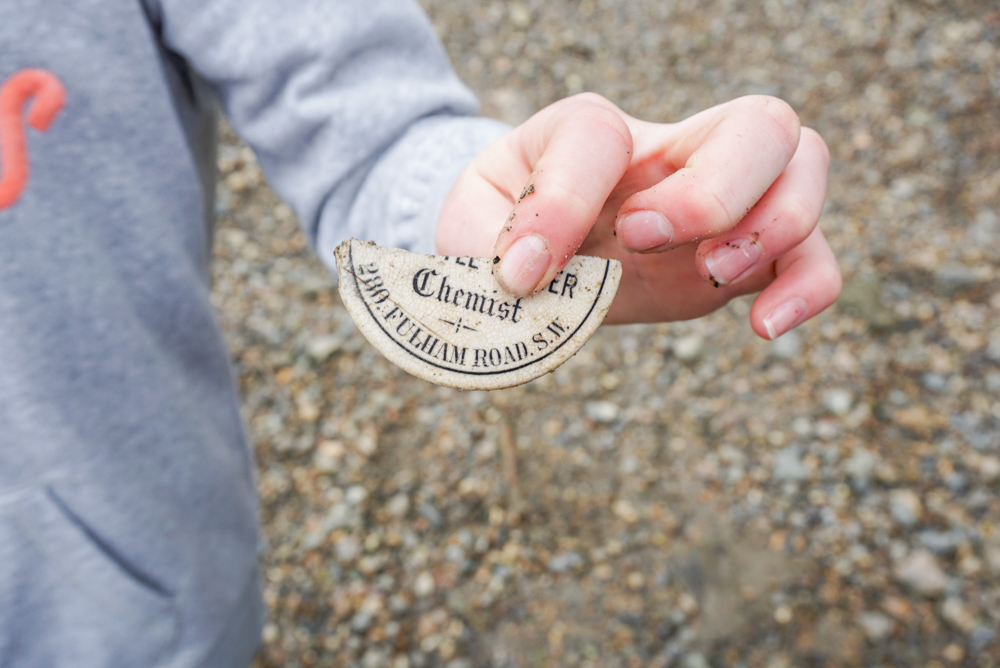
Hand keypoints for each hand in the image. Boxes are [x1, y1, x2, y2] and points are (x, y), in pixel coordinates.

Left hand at [435, 93, 840, 338]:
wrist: (532, 250)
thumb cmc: (500, 229)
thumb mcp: (468, 226)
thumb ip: (482, 244)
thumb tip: (529, 276)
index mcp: (586, 134)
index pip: (595, 135)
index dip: (561, 202)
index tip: (525, 271)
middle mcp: (667, 152)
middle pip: (755, 122)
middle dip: (711, 191)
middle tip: (642, 239)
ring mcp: (717, 200)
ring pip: (804, 167)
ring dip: (774, 225)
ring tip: (711, 273)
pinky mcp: (740, 257)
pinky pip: (812, 254)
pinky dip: (808, 285)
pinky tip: (765, 326)